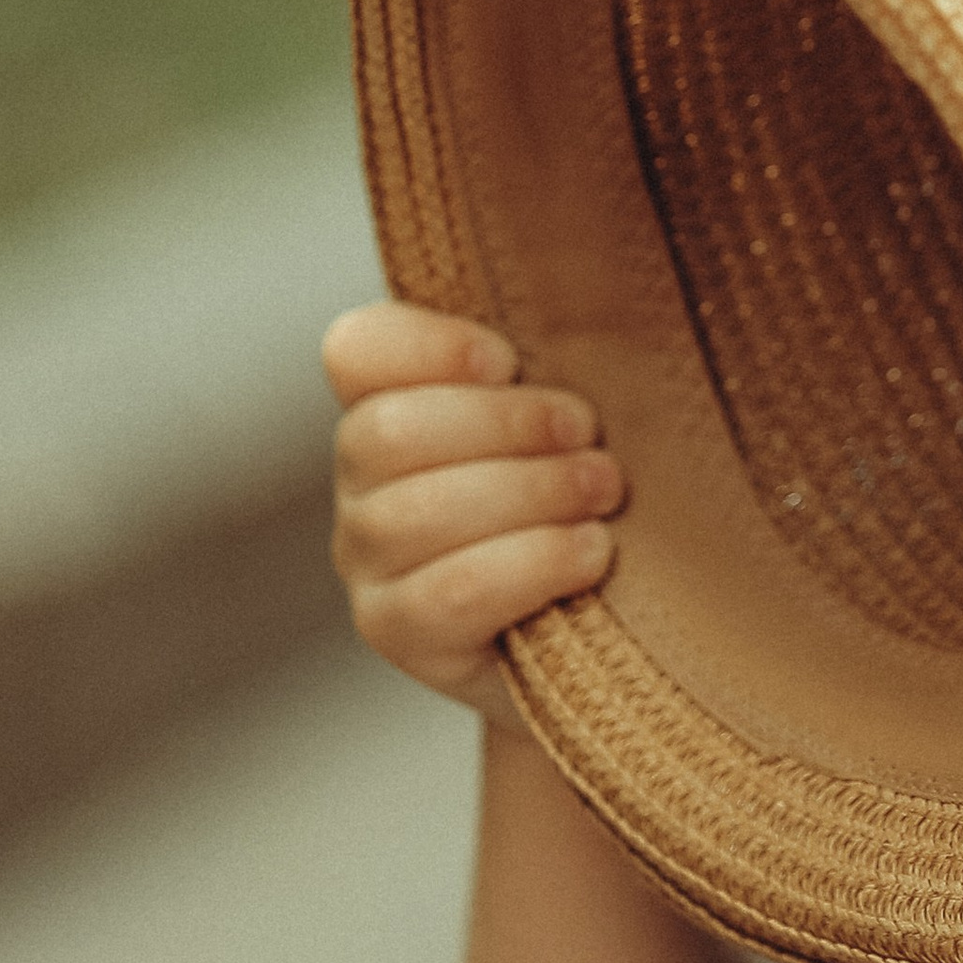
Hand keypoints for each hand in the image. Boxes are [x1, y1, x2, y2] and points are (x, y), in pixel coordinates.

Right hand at [324, 301, 623, 723]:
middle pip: (388, 432)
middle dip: (505, 425)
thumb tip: (600, 322)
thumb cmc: (590, 510)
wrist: (605, 640)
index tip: (510, 359)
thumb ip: (550, 378)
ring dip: (529, 492)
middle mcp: (362, 484)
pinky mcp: (398, 634)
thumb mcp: (571, 431)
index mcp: (393, 407)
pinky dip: (533, 562)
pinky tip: (591, 553)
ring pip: (414, 513)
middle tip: (588, 436)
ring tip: (603, 492)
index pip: (357, 351)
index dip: (430, 345)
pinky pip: (450, 592)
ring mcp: (368, 564)